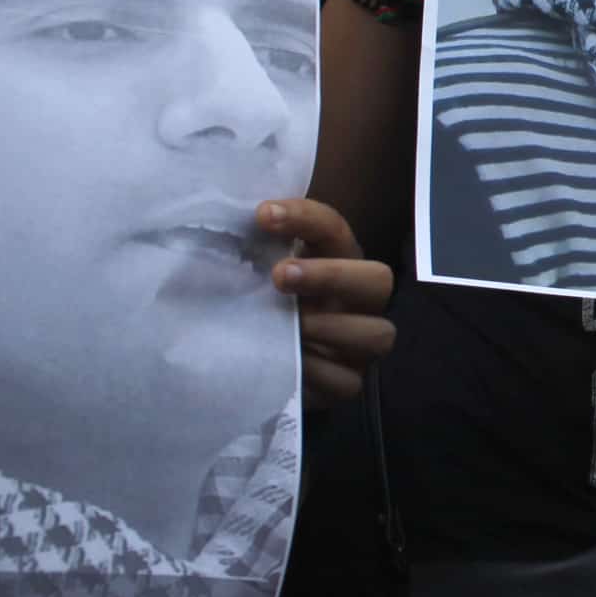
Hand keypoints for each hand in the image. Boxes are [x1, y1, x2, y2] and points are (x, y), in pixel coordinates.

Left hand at [265, 196, 393, 403]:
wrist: (262, 362)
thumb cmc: (260, 305)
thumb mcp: (256, 273)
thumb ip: (250, 252)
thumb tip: (216, 224)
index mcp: (337, 262)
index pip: (333, 229)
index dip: (304, 218)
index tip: (263, 214)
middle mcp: (358, 300)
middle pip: (378, 279)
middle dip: (332, 276)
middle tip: (280, 276)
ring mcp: (360, 344)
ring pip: (378, 333)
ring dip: (330, 327)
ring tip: (291, 327)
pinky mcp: (348, 382)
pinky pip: (347, 379)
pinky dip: (317, 371)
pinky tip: (289, 362)